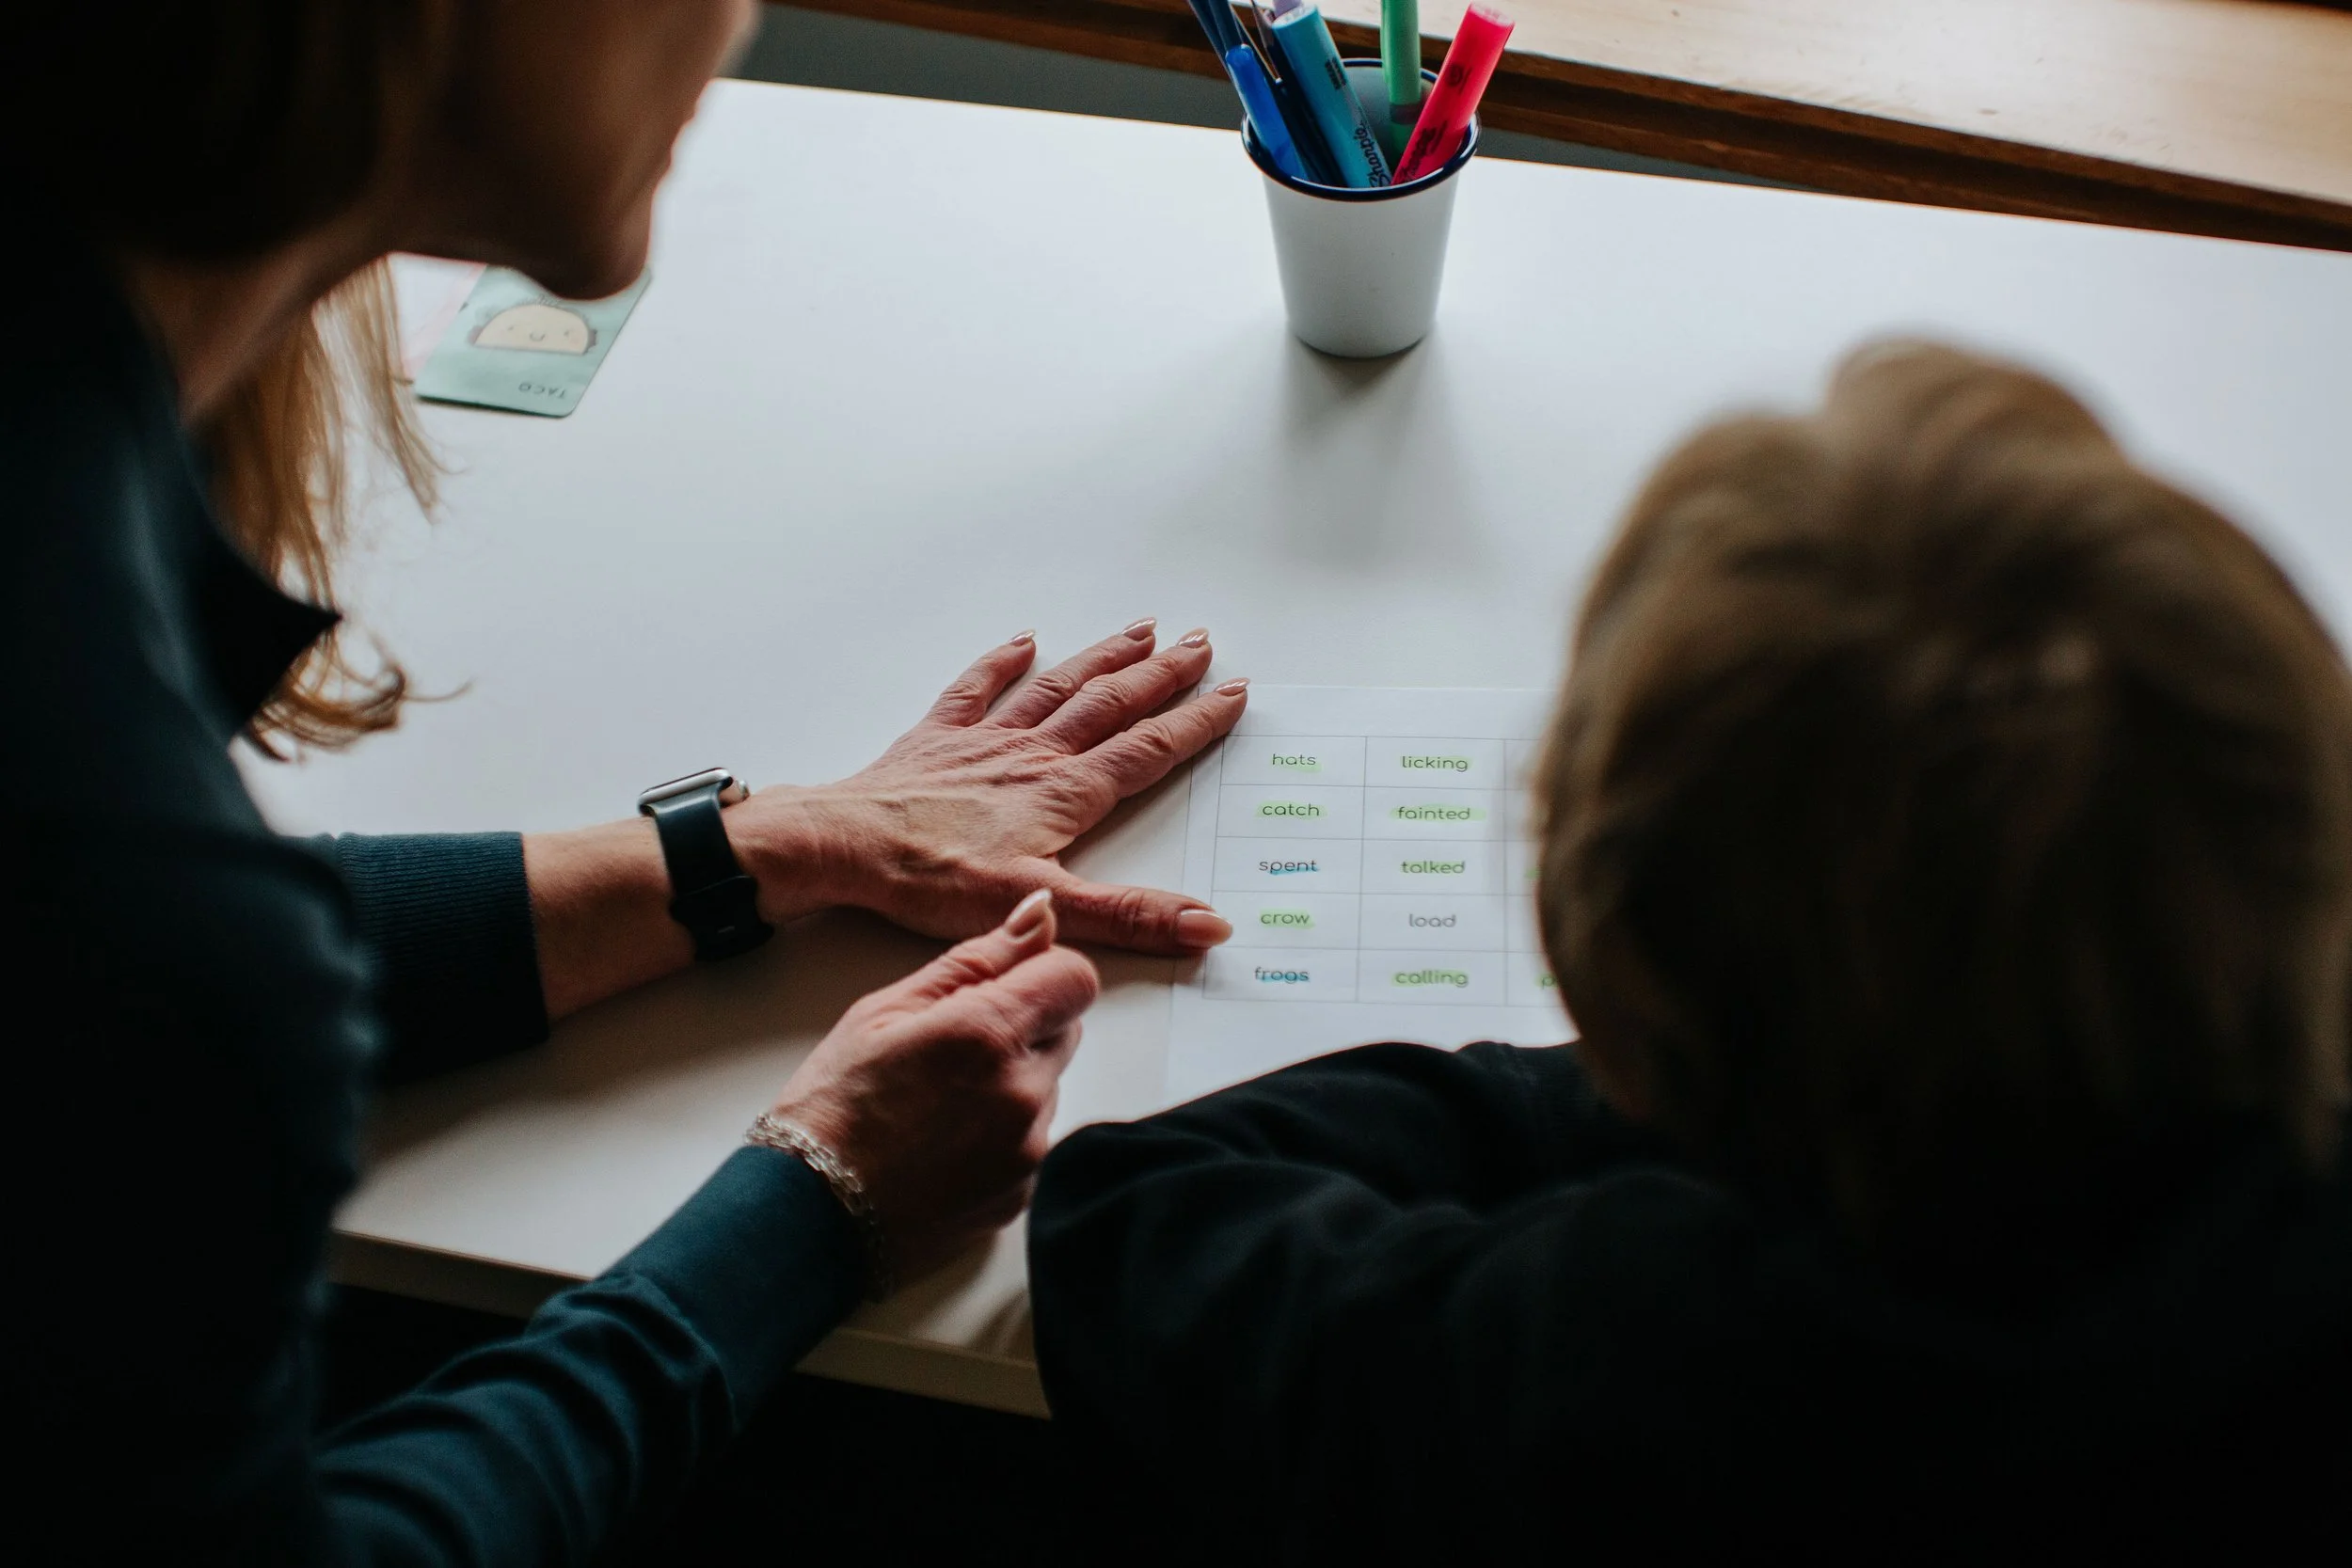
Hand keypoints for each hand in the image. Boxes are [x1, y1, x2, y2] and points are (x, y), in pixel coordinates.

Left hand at [735, 620, 1249, 953]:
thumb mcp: (1042, 904)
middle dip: (1162, 675)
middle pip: (1112, 705)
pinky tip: (1024, 640)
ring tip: (1142, 630)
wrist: (845, 846)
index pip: (1147, 750)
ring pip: (1058, 688)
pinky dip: (1003, 661)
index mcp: (1064, 793)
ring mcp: (984, 741)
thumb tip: (1208, 924)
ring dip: (1103, 658)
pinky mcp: (937, 739)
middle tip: (1203, 643)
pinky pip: (977, 688)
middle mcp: (1032, 755)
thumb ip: (1128, 916)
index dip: (1195, 722)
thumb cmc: (933, 878)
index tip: (1234, 693)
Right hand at [769, 889, 1094, 1284]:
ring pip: (1048, 1086)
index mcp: (987, 1035)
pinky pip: (1034, 1140)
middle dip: (1024, 1025)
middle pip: (1066, 1030)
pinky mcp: (1023, 1192)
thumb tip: (1037, 915)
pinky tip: (945, 1141)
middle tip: (953, 1046)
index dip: (1042, 972)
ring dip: (1013, 1081)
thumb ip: (975, 960)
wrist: (810, 1217)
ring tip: (939, 1102)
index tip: (1005, 984)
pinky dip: (1004, 1132)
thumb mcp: (886, 1010)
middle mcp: (1022, 1094)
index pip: (1074, 977)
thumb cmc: (833, 1107)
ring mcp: (1026, 1150)